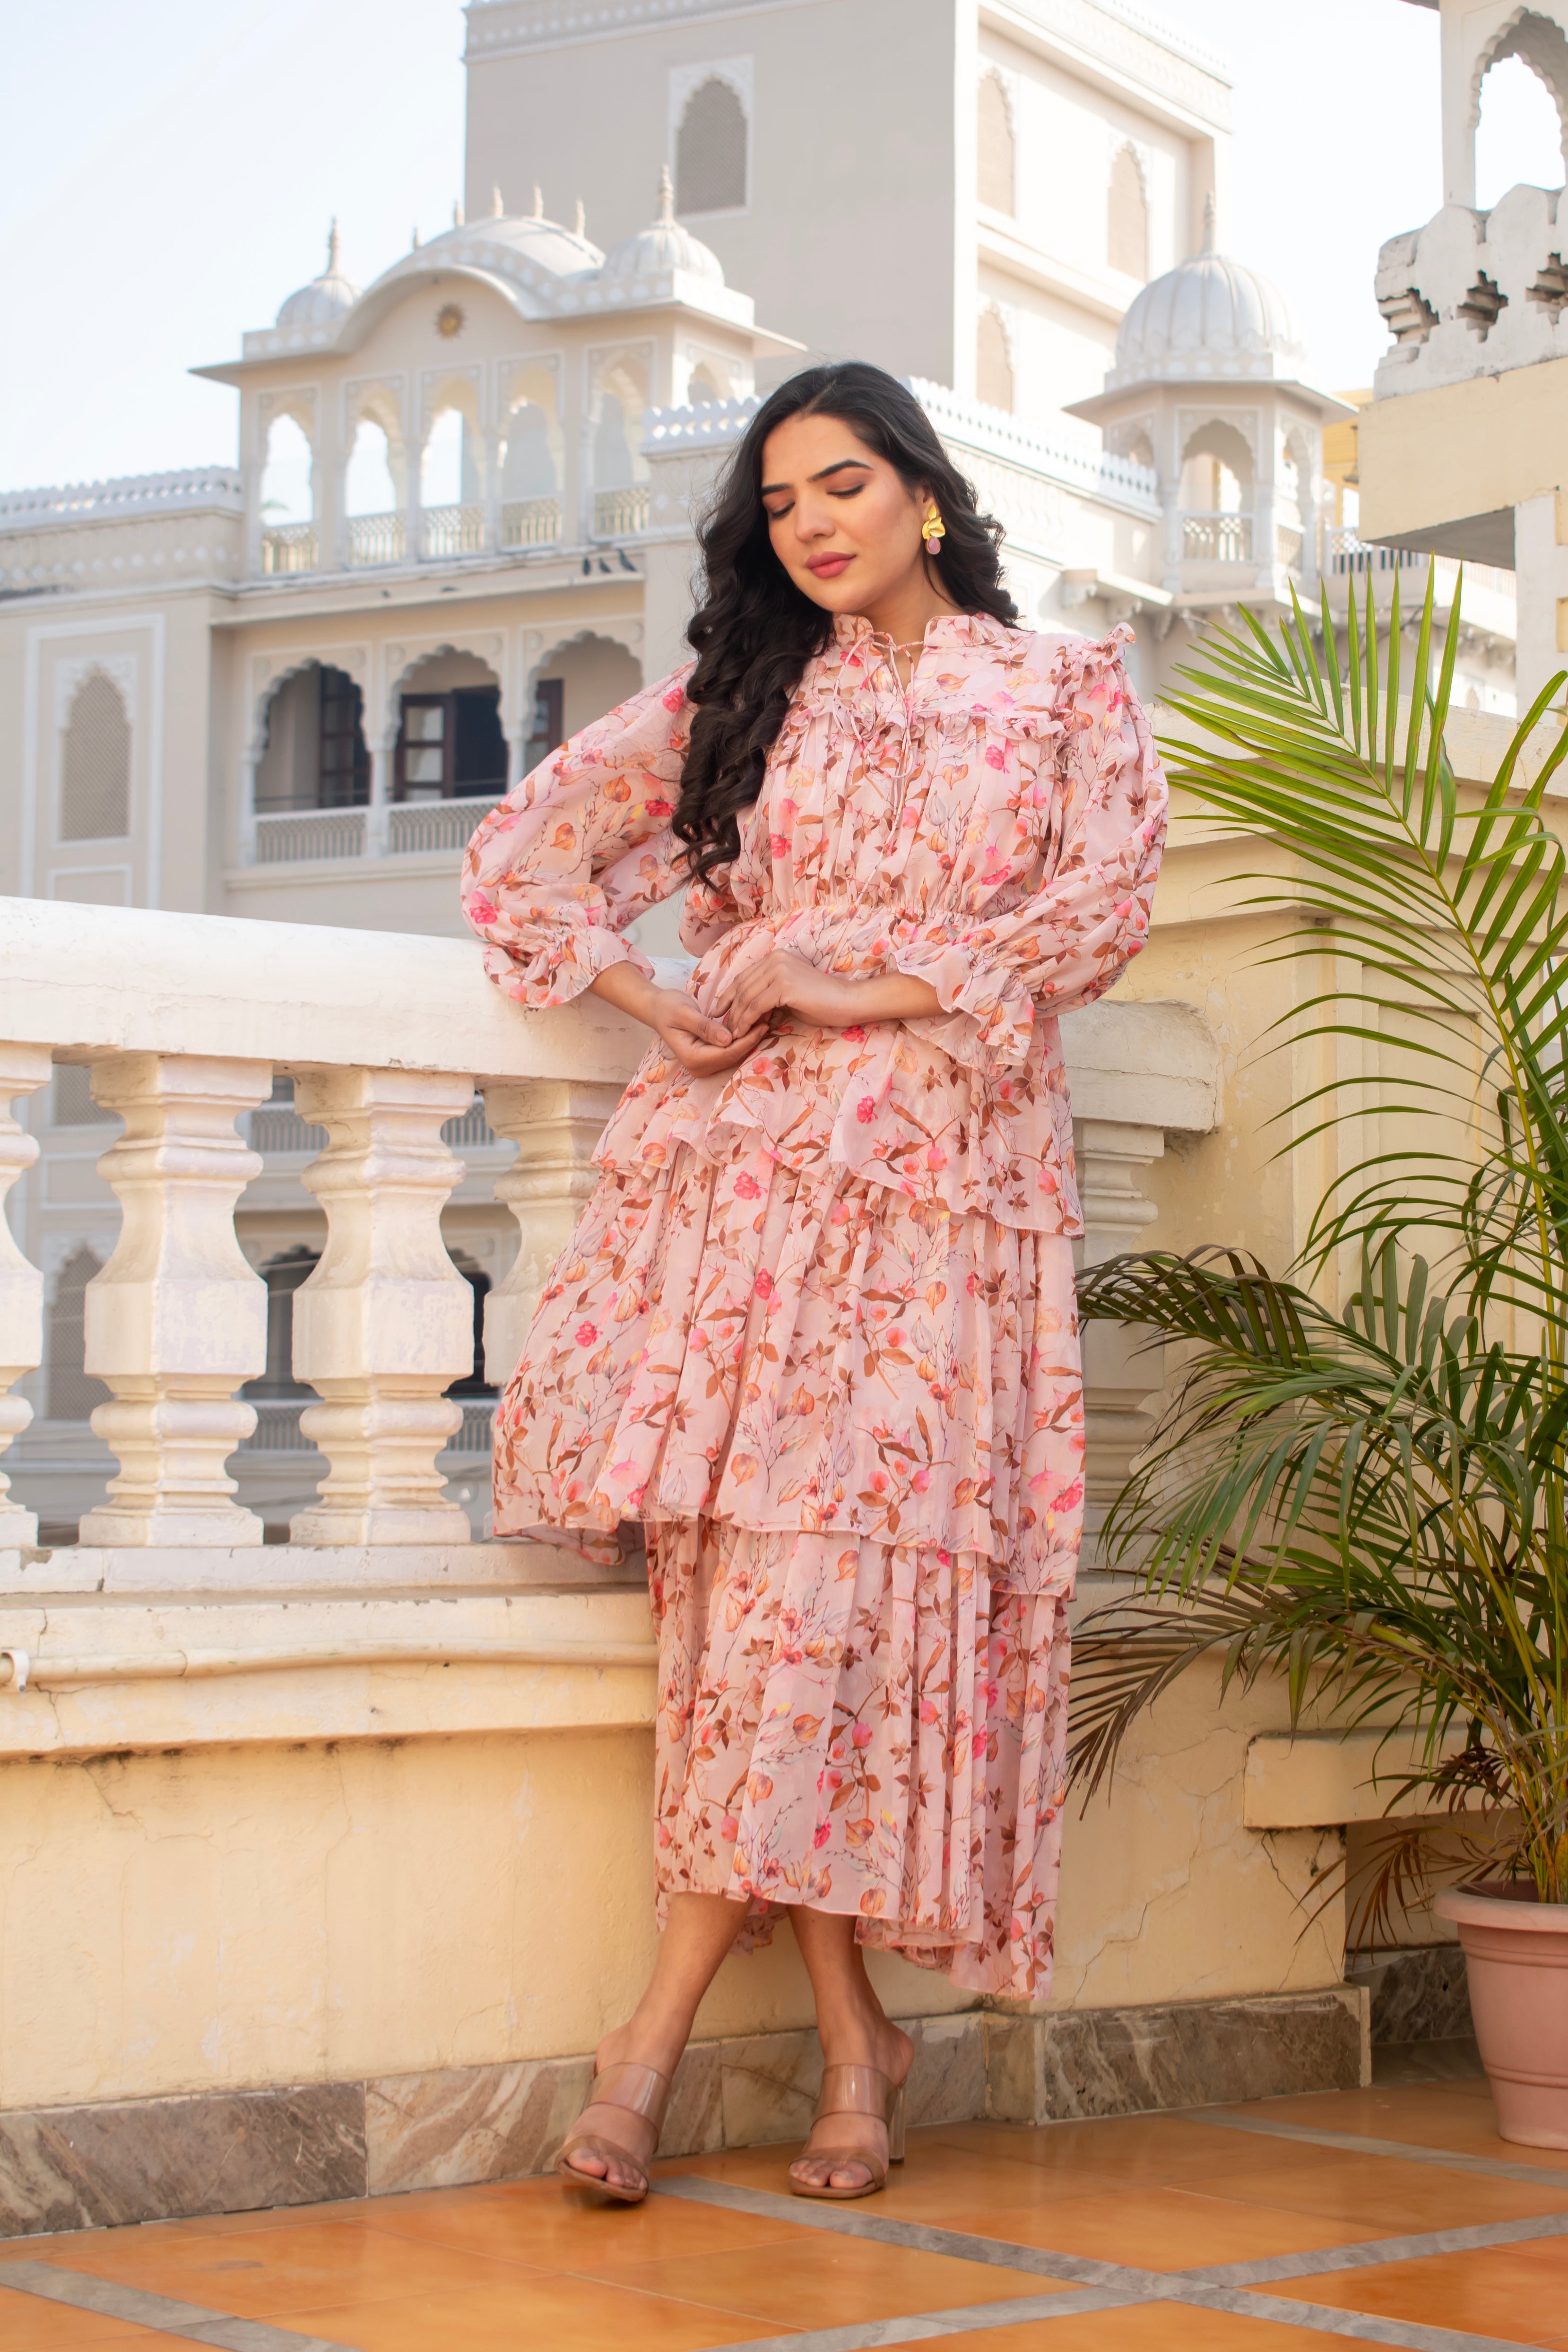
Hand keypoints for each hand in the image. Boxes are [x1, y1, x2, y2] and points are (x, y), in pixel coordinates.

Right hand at [648, 986, 769, 1076]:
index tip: (763, 1022)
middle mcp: (699, 1067)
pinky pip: (730, 1050)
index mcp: (692, 1058)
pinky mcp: (709, 1057)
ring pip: (734, 1054)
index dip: (747, 1039)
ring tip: (765, 1018)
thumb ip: (705, 1027)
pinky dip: (742, 1038)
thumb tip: (728, 1039)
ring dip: (749, 1038)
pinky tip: (753, 1023)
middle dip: (752, 1039)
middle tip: (769, 1017)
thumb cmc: (668, 1007)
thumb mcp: (684, 1013)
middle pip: (733, 1056)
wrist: (658, 1008)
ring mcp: (704, 1064)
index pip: (727, 1052)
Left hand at [717, 949, 871, 1035]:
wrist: (847, 1001)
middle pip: (741, 986)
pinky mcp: (784, 986)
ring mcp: (780, 971)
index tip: (718, 1011)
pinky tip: (744, 1032)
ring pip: (746, 997)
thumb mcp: (789, 995)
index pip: (743, 977)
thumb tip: (748, 1011)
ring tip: (732, 1034)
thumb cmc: (822, 1002)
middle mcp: (775, 959)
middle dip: (729, 1009)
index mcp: (775, 958)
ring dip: (737, 1018)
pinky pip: (756, 1006)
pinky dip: (747, 1021)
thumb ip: (768, 996)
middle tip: (723, 1027)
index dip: (727, 995)